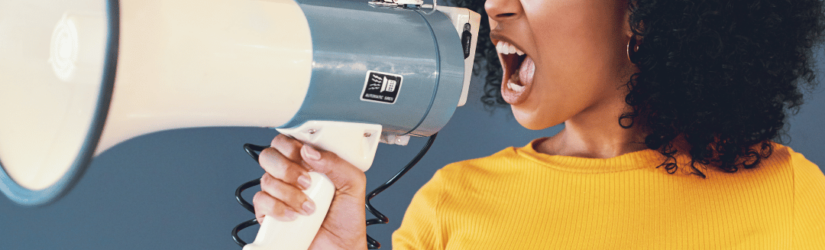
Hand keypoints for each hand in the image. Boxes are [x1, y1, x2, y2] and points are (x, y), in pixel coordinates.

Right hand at [253, 134, 367, 249]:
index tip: (306, 158)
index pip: (287, 141)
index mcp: (308, 163)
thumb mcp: (353, 184)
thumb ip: (336, 163)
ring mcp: (278, 194)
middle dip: (287, 168)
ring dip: (289, 193)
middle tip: (307, 181)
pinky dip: (278, 209)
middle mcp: (290, 176)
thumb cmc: (347, 218)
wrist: (340, 248)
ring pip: (266, 180)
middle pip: (269, 156)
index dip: (291, 145)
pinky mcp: (269, 214)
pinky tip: (295, 216)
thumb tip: (310, 152)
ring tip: (309, 207)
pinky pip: (261, 202)